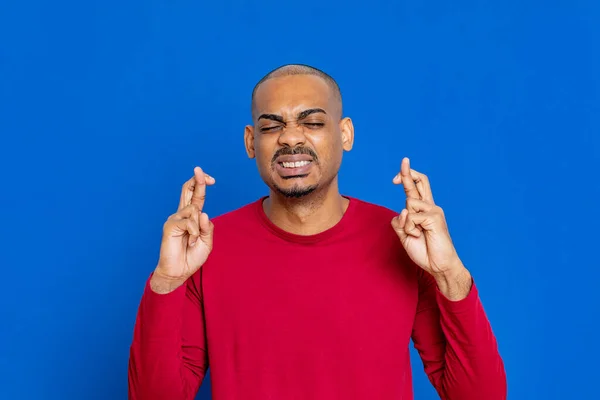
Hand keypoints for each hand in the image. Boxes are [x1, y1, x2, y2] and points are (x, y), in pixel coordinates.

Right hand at [151, 167, 214, 292]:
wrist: (179, 271)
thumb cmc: (192, 256)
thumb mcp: (207, 241)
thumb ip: (207, 227)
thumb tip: (203, 213)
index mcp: (192, 217)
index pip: (196, 196)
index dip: (202, 185)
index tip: (211, 179)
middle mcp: (182, 214)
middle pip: (188, 191)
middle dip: (196, 180)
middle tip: (199, 169)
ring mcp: (175, 219)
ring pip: (194, 210)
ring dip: (198, 227)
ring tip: (194, 241)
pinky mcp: (170, 226)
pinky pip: (189, 222)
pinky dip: (194, 233)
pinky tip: (191, 242)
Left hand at [391, 158, 461, 276]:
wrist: (439, 265)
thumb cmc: (424, 251)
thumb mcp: (404, 236)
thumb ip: (399, 223)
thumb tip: (402, 211)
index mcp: (423, 210)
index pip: (416, 188)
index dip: (407, 177)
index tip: (397, 176)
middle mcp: (430, 206)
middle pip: (420, 182)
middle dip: (409, 171)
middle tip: (404, 160)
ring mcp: (434, 210)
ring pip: (408, 204)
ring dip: (406, 223)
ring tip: (416, 235)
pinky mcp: (435, 216)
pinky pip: (411, 216)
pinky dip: (410, 228)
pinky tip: (419, 236)